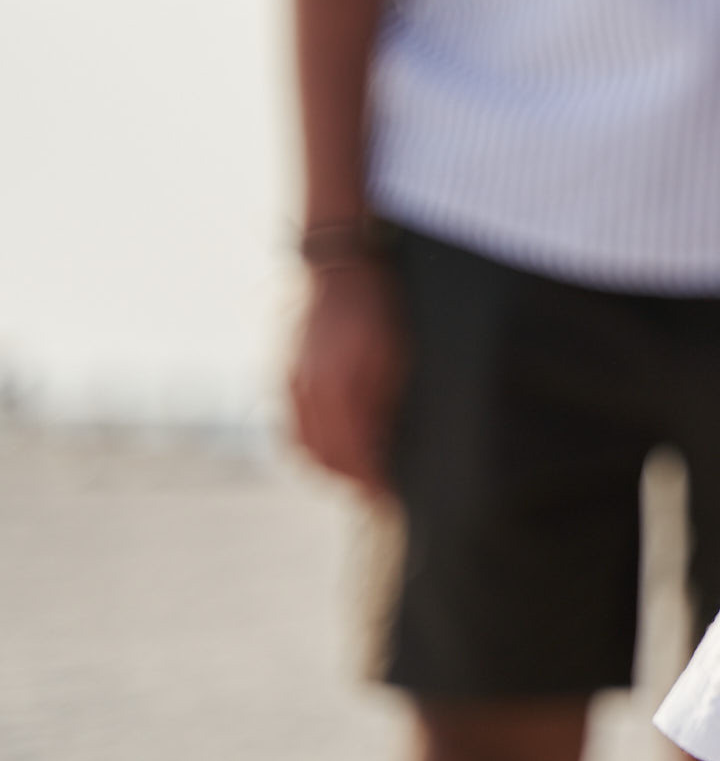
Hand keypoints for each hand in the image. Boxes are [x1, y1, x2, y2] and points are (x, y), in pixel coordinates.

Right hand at [287, 257, 405, 493]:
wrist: (337, 265)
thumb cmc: (379, 307)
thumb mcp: (397, 356)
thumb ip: (385, 406)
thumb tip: (386, 449)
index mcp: (336, 390)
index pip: (352, 456)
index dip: (372, 481)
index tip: (391, 495)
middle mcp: (305, 393)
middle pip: (325, 459)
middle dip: (352, 480)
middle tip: (379, 493)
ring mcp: (288, 385)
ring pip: (303, 448)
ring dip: (330, 468)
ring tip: (359, 477)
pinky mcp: (282, 378)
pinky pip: (292, 428)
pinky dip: (311, 447)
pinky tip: (333, 449)